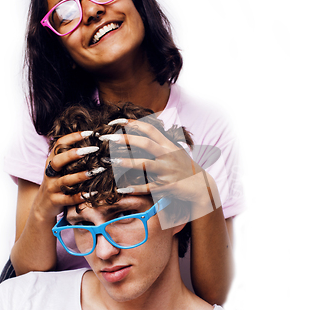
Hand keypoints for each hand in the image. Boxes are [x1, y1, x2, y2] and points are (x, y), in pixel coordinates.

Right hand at [33, 131, 99, 220]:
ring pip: (64, 181)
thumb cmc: (57, 183)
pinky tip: (93, 193)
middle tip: (93, 149)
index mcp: (52, 161)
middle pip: (58, 161)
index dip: (73, 137)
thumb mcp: (61, 168)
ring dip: (80, 176)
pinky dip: (80, 196)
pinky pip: (68, 199)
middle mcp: (50, 173)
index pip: (59, 145)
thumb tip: (95, 142)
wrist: (42, 206)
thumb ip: (73, 157)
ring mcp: (52, 187)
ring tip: (95, 172)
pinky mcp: (55, 201)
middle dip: (74, 154)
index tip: (90, 133)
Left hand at [100, 120, 218, 208]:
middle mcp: (168, 156)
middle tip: (108, 138)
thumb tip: (144, 130)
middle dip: (126, 139)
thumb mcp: (176, 151)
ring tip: (111, 161)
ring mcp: (167, 171)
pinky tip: (121, 188)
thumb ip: (161, 142)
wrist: (201, 186)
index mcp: (169, 146)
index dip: (134, 124)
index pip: (150, 130)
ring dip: (126, 162)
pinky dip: (134, 188)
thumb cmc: (185, 167)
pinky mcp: (167, 186)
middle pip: (145, 143)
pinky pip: (148, 187)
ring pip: (144, 164)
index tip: (118, 121)